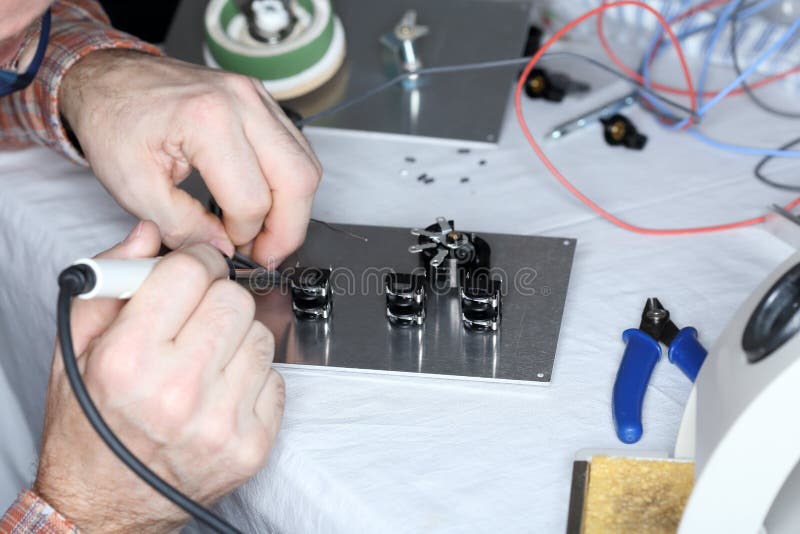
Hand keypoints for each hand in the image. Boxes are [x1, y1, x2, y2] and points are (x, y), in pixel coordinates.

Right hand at [35, 221, 284, 532]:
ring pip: (262, 335)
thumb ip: (110, 282)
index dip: (193, 262)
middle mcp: (178, 392)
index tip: (191, 272)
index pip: (191, 271)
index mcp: (129, 360)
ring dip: (238, 339)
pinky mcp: (252, 445)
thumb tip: (149, 235)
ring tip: (206, 362)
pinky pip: (277, 379)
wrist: (105, 503)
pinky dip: (254, 378)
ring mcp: (221, 422)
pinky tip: (222, 392)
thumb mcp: (76, 348)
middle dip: (217, 298)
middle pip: (235, 299)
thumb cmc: (89, 426)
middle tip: (197, 319)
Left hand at [59, 50, 321, 265]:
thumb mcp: (132, 187)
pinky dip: (288, 184)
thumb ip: (182, 226)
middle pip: (298, 180)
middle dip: (287, 229)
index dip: (242, 235)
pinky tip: (265, 201)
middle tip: (266, 253)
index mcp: (207, 120)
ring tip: (265, 230)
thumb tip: (224, 250)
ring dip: (293, 208)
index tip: (225, 246)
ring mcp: (257, 98)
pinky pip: (297, 150)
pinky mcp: (262, 102)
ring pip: (307, 166)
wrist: (108, 79)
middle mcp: (242, 102)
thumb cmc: (113, 122)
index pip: (252, 199)